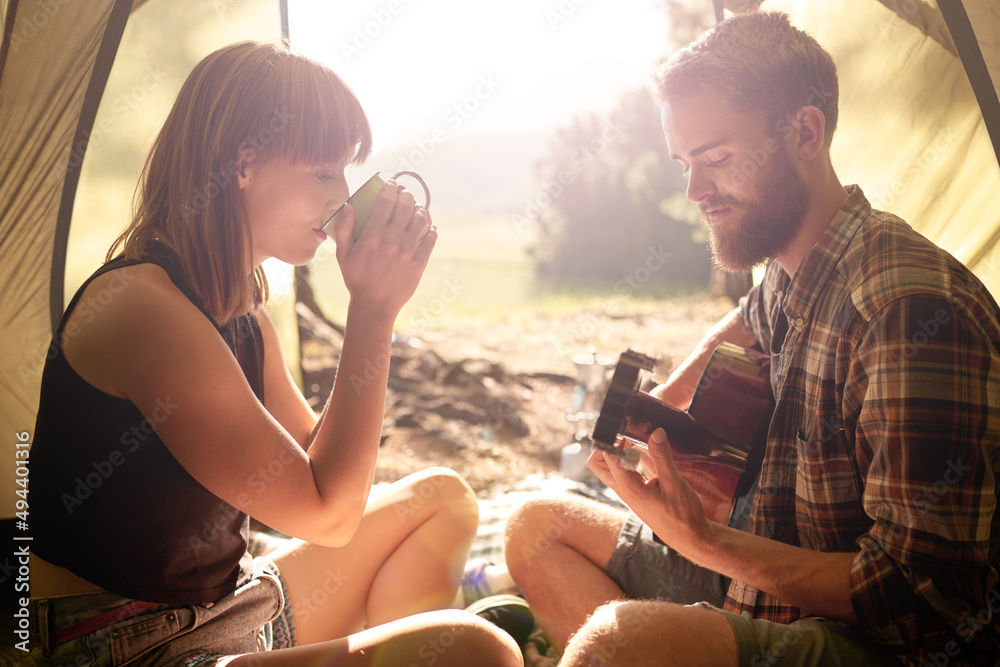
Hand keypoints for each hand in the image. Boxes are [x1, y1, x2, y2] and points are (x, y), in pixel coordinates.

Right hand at [332, 181, 436, 319]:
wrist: (375, 305)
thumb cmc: (356, 279)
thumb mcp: (343, 255)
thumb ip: (344, 229)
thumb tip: (348, 206)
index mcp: (372, 236)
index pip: (385, 202)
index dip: (390, 188)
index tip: (391, 184)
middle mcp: (391, 240)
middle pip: (405, 206)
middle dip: (406, 195)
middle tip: (405, 194)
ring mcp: (407, 251)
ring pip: (420, 220)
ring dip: (420, 210)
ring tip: (417, 209)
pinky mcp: (419, 262)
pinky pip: (430, 239)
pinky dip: (431, 229)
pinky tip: (429, 227)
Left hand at [588, 428, 711, 548]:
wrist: (688, 537)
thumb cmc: (682, 515)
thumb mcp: (674, 483)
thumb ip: (662, 457)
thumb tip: (655, 432)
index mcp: (630, 488)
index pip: (609, 458)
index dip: (616, 441)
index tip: (629, 430)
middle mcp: (623, 491)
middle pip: (598, 464)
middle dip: (606, 446)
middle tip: (625, 436)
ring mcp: (627, 493)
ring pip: (609, 469)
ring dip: (617, 453)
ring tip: (635, 442)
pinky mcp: (634, 494)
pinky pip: (623, 474)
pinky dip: (628, 461)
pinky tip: (644, 455)